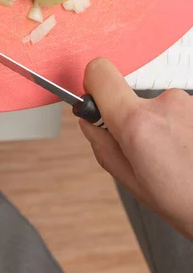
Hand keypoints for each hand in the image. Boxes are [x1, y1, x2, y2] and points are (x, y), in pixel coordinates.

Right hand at [80, 59, 192, 240]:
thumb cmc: (184, 200)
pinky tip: (186, 150)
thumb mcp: (129, 180)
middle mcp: (164, 104)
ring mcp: (187, 102)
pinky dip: (178, 126)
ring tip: (172, 154)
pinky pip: (177, 109)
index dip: (93, 84)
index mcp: (137, 123)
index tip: (97, 98)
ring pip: (156, 104)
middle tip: (144, 147)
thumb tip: (89, 121)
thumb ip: (101, 143)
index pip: (100, 72)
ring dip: (159, 123)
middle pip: (130, 94)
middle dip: (131, 115)